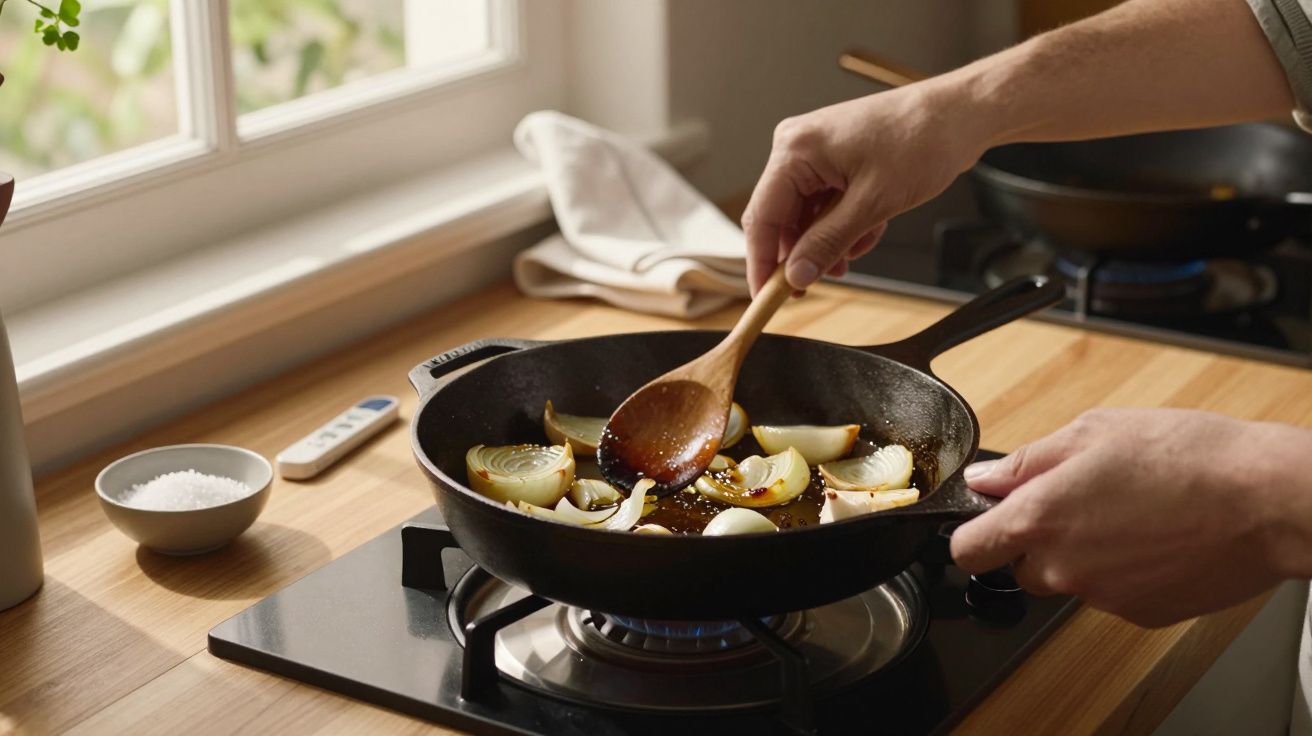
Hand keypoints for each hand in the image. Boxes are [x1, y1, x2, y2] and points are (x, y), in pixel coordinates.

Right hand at [740, 83, 983, 293]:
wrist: (960, 114)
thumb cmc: (921, 140)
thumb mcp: (873, 203)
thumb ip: (828, 243)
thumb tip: (796, 275)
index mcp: (795, 149)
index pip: (762, 218)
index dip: (762, 264)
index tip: (766, 299)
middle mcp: (797, 147)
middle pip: (780, 219)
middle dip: (802, 253)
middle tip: (817, 283)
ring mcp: (815, 153)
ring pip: (804, 216)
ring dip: (827, 242)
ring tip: (855, 252)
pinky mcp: (833, 160)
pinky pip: (822, 205)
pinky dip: (842, 226)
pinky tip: (867, 230)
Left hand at [950, 408, 1311, 627]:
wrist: (1264, 501)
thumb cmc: (1186, 457)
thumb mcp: (1094, 432)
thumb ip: (1029, 462)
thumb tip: (985, 480)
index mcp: (1039, 518)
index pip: (967, 550)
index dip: (972, 535)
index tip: (984, 522)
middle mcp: (1062, 567)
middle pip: (1020, 567)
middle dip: (1037, 541)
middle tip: (1080, 503)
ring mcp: (1101, 597)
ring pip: (1068, 580)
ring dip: (1082, 556)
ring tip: (1129, 514)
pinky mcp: (1140, 614)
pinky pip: (1111, 594)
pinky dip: (1123, 573)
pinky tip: (1156, 538)